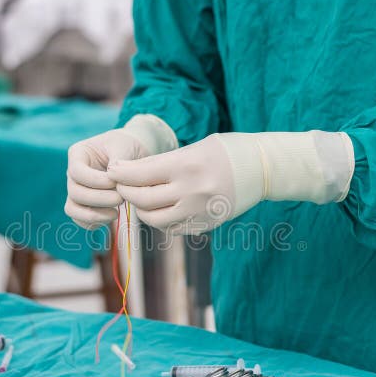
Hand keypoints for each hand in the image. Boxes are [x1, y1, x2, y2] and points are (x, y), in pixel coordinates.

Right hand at [65, 114, 177, 228]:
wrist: (132, 154)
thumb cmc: (127, 145)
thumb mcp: (124, 146)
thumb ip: (117, 162)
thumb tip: (111, 179)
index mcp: (78, 154)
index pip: (76, 172)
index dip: (94, 181)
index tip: (115, 183)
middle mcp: (73, 174)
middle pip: (75, 192)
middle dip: (98, 199)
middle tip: (121, 198)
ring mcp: (76, 190)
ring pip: (73, 209)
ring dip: (94, 214)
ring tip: (116, 213)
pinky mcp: (84, 205)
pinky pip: (80, 219)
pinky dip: (94, 223)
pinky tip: (113, 216)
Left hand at [107, 131, 353, 234]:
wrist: (263, 169)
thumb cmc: (226, 150)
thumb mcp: (195, 148)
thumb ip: (165, 163)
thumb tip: (132, 174)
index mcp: (186, 167)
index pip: (140, 174)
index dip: (121, 174)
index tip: (112, 170)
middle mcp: (191, 192)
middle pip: (143, 200)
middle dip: (126, 193)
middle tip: (120, 186)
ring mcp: (199, 212)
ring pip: (155, 219)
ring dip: (142, 210)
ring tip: (139, 198)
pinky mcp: (205, 225)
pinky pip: (173, 227)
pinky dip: (161, 218)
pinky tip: (161, 207)